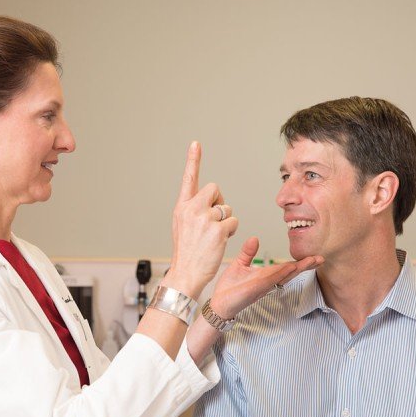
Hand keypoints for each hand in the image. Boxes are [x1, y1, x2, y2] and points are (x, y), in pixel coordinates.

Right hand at [163, 142, 237, 298]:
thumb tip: (212, 201)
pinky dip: (231, 230)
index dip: (193, 160)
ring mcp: (205, 219)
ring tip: (213, 236)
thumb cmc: (186, 251)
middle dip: (219, 202)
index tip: (196, 144)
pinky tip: (220, 240)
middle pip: (215, 189)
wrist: (186, 272)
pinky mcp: (218, 230)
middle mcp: (191, 210)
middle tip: (213, 220)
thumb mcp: (182, 225)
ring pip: (226, 207)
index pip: (188, 179)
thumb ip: (193, 209)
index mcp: (181, 207)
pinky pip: (233, 221)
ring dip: (226, 220)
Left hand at [209, 237, 322, 318]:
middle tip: (321, 259)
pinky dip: (281, 273)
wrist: (218, 303)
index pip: (286, 267)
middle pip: (291, 272)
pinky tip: (291, 267)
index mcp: (266, 275)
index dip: (300, 263)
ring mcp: (263, 285)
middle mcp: (268, 281)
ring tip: (313, 260)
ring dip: (298, 268)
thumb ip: (248, 253)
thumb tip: (255, 238)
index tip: (314, 257)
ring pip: (285, 275)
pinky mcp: (255, 289)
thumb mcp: (239, 265)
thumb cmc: (229, 288)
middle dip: (306, 266)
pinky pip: (271, 279)